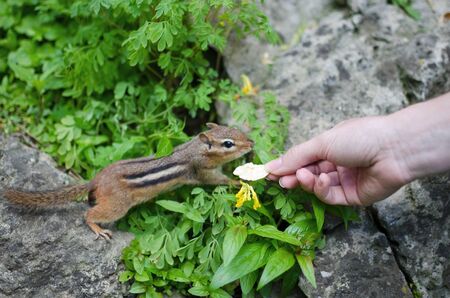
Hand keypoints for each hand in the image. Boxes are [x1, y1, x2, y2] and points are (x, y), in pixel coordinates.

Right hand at [264, 116, 409, 205]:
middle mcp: (337, 163)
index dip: (286, 165)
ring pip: (317, 186)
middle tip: (279, 181)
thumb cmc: (359, 137)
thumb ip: (296, 156)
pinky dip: (322, 190)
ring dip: (306, 182)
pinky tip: (322, 180)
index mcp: (331, 146)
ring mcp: (345, 181)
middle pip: (308, 174)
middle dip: (293, 176)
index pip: (303, 158)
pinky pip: (331, 196)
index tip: (268, 172)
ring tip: (302, 176)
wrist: (394, 149)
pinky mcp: (353, 197)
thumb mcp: (322, 142)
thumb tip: (271, 166)